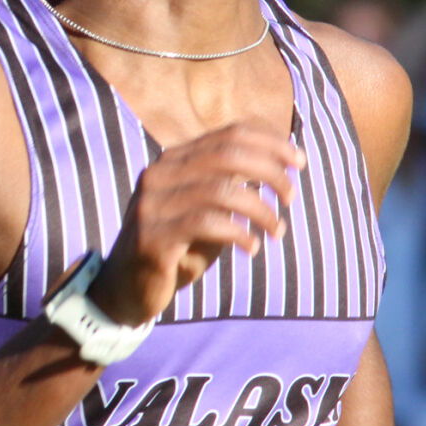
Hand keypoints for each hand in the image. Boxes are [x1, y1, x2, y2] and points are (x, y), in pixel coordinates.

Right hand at [89, 122, 302, 324]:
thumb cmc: (176, 249)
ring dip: (260, 210)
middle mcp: (158, 175)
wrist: (125, 291)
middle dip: (270, 171)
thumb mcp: (205, 211)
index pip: (228, 134)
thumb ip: (230, 187)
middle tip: (291, 196)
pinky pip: (208, 224)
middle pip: (227, 155)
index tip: (299, 161)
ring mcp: (152, 205)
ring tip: (277, 230)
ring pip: (221, 191)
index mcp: (172, 161)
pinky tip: (252, 248)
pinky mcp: (152, 238)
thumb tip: (279, 166)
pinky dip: (239, 233)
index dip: (270, 142)